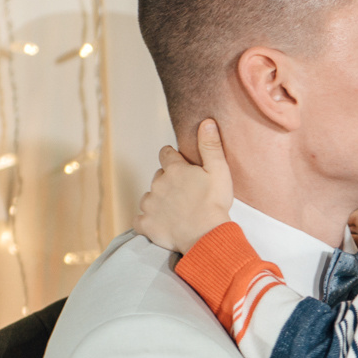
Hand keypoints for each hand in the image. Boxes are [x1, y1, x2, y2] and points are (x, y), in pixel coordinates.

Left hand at [135, 118, 234, 254]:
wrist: (207, 236)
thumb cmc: (215, 204)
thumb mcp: (218, 171)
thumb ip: (210, 146)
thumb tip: (206, 122)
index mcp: (174, 170)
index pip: (165, 153)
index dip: (172, 157)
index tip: (180, 165)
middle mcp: (158, 184)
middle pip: (157, 176)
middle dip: (167, 181)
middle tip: (183, 193)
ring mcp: (150, 205)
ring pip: (148, 198)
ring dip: (157, 201)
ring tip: (174, 211)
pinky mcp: (146, 224)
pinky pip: (139, 220)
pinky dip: (147, 221)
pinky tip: (159, 224)